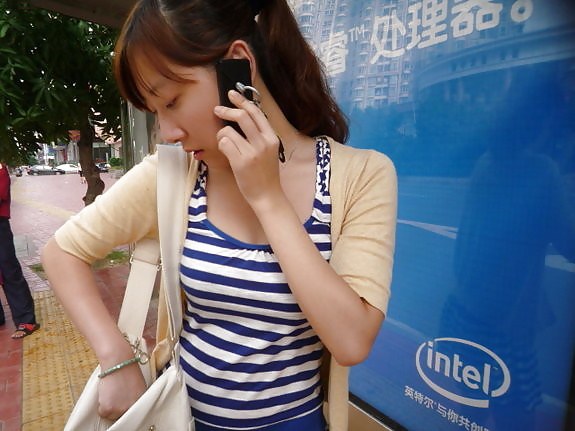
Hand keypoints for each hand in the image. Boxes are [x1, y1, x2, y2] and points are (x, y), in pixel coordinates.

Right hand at [97, 359, 146, 420]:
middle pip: (122, 415)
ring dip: (109, 406)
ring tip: (112, 392)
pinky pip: (102, 412)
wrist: (119, 361)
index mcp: (142, 402)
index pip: (133, 413)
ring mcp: (121, 409)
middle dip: (118, 407)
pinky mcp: (109, 408)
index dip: (126, 409)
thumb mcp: (138, 386)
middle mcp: (133, 407)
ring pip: (111, 415)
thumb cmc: (127, 370)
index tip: (123, 405)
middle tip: (116, 395)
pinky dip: (101, 405)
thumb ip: (135, 398)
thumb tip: (129, 405)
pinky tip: (106, 392)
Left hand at [214, 89, 282, 208]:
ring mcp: (252, 152)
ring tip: (226, 144)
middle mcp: (263, 142)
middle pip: (242, 116)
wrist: (267, 195)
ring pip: (228, 130)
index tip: (232, 94)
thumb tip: (243, 116)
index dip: (243, 100)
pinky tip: (225, 152)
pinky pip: (224, 143)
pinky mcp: (241, 162)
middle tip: (217, 110)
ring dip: (222, 134)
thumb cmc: (265, 174)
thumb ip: (259, 135)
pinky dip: (221, 145)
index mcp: (272, 138)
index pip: (256, 112)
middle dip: (227, 110)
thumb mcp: (269, 151)